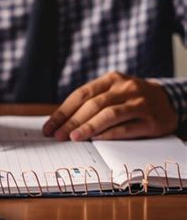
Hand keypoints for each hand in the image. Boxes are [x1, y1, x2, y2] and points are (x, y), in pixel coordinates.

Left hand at [42, 71, 177, 140]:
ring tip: (73, 138)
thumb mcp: (113, 92)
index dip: (63, 112)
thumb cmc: (130, 99)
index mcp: (111, 79)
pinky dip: (110, 134)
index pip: (81, 95)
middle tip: (57, 136)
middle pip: (93, 105)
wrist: (169, 101)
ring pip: (109, 114)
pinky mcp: (152, 120)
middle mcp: (125, 88)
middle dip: (72, 121)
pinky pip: (127, 127)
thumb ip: (91, 103)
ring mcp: (140, 103)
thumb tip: (61, 123)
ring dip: (88, 127)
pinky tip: (96, 140)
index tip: (49, 127)